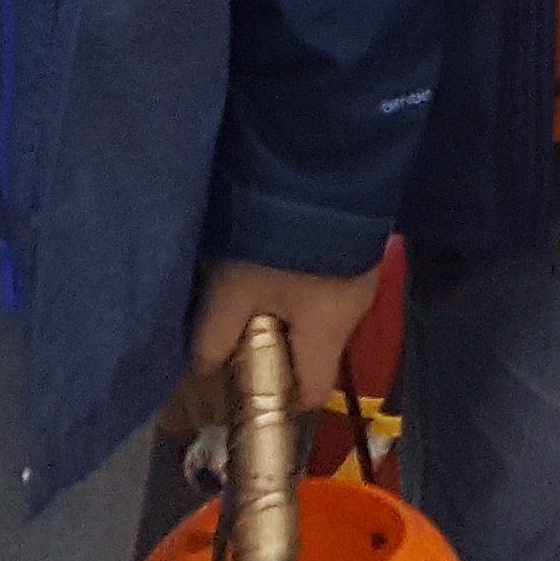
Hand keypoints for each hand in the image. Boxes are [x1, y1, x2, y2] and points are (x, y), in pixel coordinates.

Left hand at [160, 251, 389, 435]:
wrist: (325, 159)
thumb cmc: (279, 238)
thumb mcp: (233, 291)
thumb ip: (214, 338)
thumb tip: (202, 372)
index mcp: (331, 331)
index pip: (311, 393)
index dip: (276, 401)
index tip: (240, 392)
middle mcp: (353, 308)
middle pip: (310, 351)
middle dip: (270, 353)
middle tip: (228, 340)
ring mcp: (357, 271)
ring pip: (312, 314)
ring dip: (277, 314)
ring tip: (236, 299)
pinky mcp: (351, 241)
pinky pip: (318, 281)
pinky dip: (290, 285)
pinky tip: (262, 264)